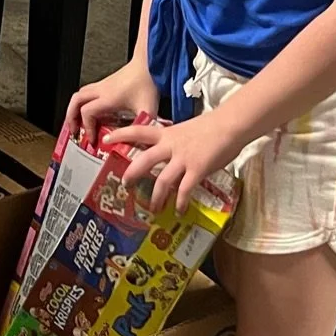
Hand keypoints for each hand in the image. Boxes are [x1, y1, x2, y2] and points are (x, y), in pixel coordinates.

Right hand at [64, 58, 161, 148]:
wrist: (148, 64)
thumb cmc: (148, 83)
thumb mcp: (148, 110)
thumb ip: (143, 128)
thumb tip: (140, 144)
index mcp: (109, 98)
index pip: (87, 113)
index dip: (87, 128)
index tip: (93, 139)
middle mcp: (101, 90)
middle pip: (75, 101)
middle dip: (70, 117)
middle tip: (73, 130)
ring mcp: (102, 85)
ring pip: (79, 94)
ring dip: (74, 108)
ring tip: (77, 121)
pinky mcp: (106, 82)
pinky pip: (87, 91)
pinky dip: (83, 101)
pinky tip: (92, 110)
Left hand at [100, 110, 243, 215]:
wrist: (230, 125)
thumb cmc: (211, 127)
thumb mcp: (185, 131)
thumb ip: (174, 142)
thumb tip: (168, 154)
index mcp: (167, 134)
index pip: (138, 131)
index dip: (121, 134)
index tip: (106, 140)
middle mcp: (171, 146)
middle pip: (144, 160)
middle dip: (132, 174)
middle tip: (124, 185)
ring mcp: (183, 158)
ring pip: (162, 180)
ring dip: (156, 197)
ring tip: (154, 209)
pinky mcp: (197, 169)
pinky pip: (184, 190)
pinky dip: (180, 202)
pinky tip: (179, 211)